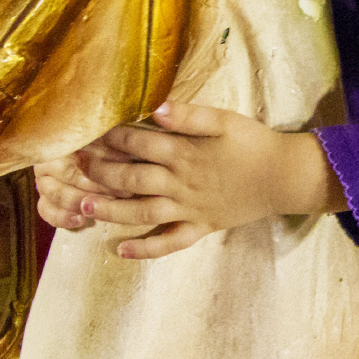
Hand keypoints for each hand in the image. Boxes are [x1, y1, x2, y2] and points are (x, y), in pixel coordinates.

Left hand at [35, 101, 344, 258]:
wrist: (284, 177)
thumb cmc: (253, 143)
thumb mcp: (224, 120)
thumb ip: (190, 115)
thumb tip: (157, 107)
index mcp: (185, 153)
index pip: (139, 144)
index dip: (111, 138)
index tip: (87, 134)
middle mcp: (181, 183)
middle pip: (133, 178)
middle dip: (101, 172)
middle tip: (75, 168)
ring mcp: (189, 209)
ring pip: (143, 212)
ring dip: (111, 211)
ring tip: (84, 208)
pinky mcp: (200, 227)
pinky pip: (169, 242)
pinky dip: (144, 249)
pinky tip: (119, 250)